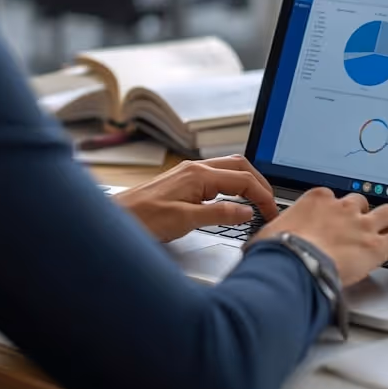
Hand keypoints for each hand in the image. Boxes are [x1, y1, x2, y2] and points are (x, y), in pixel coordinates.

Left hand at [114, 155, 278, 242]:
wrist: (116, 219)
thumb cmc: (143, 219)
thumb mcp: (186, 221)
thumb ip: (220, 215)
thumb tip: (247, 211)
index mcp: (199, 174)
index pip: (243, 179)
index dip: (263, 196)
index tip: (271, 213)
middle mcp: (195, 169)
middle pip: (239, 167)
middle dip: (260, 184)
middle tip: (270, 205)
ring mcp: (188, 173)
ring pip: (228, 169)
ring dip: (247, 182)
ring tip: (258, 202)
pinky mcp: (182, 182)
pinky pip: (216, 177)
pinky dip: (232, 185)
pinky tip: (233, 200)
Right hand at [253, 188, 387, 285]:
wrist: (291, 264)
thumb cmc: (276, 252)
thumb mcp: (269, 235)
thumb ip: (276, 233)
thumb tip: (265, 243)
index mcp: (316, 200)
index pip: (331, 198)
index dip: (335, 210)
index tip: (335, 219)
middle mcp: (341, 207)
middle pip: (361, 202)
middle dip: (364, 213)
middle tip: (364, 226)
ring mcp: (362, 225)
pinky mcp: (377, 245)